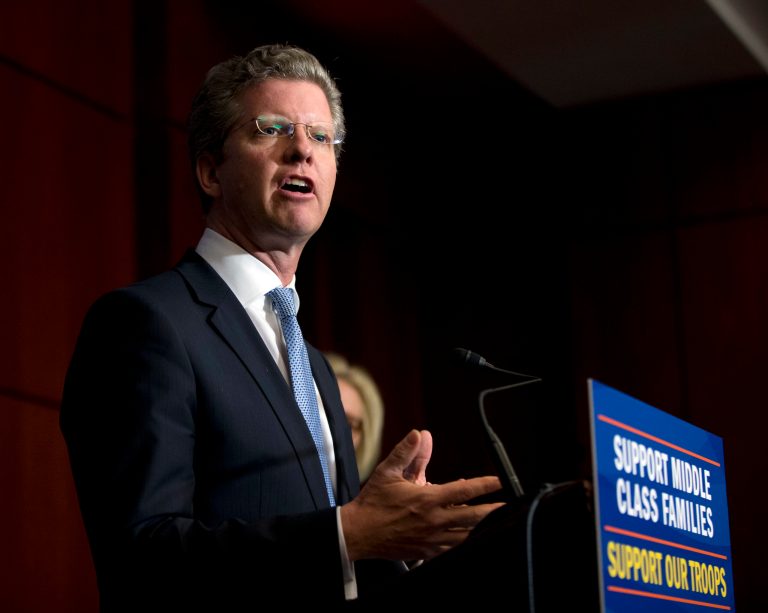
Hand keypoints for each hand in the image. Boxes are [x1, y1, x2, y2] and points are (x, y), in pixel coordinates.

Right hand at [340, 429, 503, 561]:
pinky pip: (453, 549)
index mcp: (427, 499)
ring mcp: (432, 539)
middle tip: (510, 505)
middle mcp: (433, 520)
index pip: (464, 490)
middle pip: (473, 517)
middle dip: (493, 510)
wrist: (358, 533)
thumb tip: (419, 434)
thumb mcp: (388, 472)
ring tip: (500, 523)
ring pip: (466, 536)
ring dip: (484, 529)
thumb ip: (406, 452)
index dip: (485, 484)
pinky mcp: (427, 552)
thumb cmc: (373, 502)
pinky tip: (474, 540)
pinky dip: (466, 543)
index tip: (499, 480)